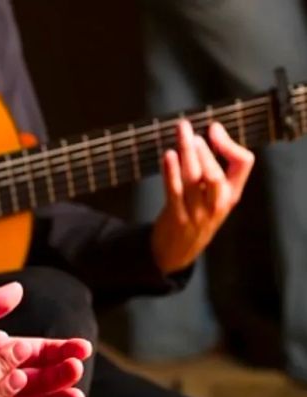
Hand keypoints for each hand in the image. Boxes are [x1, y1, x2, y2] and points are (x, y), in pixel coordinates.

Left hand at [151, 121, 253, 273]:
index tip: (213, 128)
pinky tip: (168, 155)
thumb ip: (213, 171)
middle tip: (190, 130)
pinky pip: (174, 192)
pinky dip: (171, 172)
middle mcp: (218, 204)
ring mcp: (198, 213)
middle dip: (203, 150)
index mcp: (231, 195)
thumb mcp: (213, 198)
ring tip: (181, 134)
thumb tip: (206, 135)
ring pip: (194, 179)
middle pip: (215, 173)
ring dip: (186, 154)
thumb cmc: (195, 217)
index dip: (229, 144)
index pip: (244, 163)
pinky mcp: (177, 218)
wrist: (177, 253)